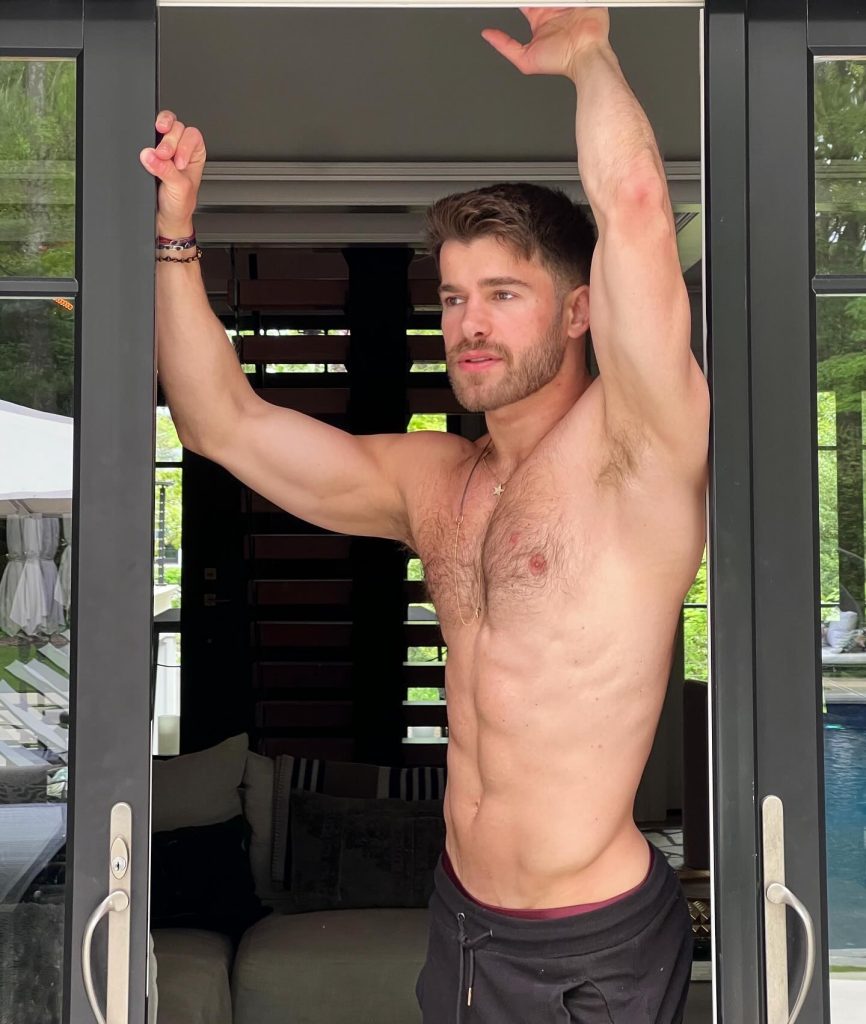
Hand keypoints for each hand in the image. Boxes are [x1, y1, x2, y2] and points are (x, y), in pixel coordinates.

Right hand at [139, 110, 206, 235]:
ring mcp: (164, 149)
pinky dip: (145, 141)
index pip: (192, 136)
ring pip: (162, 127)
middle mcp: (181, 149)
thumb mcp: (179, 188)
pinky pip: (147, 137)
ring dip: (159, 137)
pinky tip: (147, 154)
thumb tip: (150, 155)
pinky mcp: (149, 152)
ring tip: (157, 153)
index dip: (184, 145)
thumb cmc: (179, 205)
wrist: (166, 219)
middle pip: (176, 128)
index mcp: (195, 155)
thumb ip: (167, 170)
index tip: (178, 162)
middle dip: (170, 141)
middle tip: (164, 157)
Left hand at [481, 6, 609, 77]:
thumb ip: (505, 46)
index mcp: (540, 19)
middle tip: (536, 0)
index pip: (524, 1)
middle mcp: (552, 9)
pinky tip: (558, 0)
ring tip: (547, 0)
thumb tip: (487, 35)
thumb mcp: (525, 59)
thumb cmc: (560, 61)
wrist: (584, 57)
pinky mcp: (582, 0)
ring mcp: (567, 2)